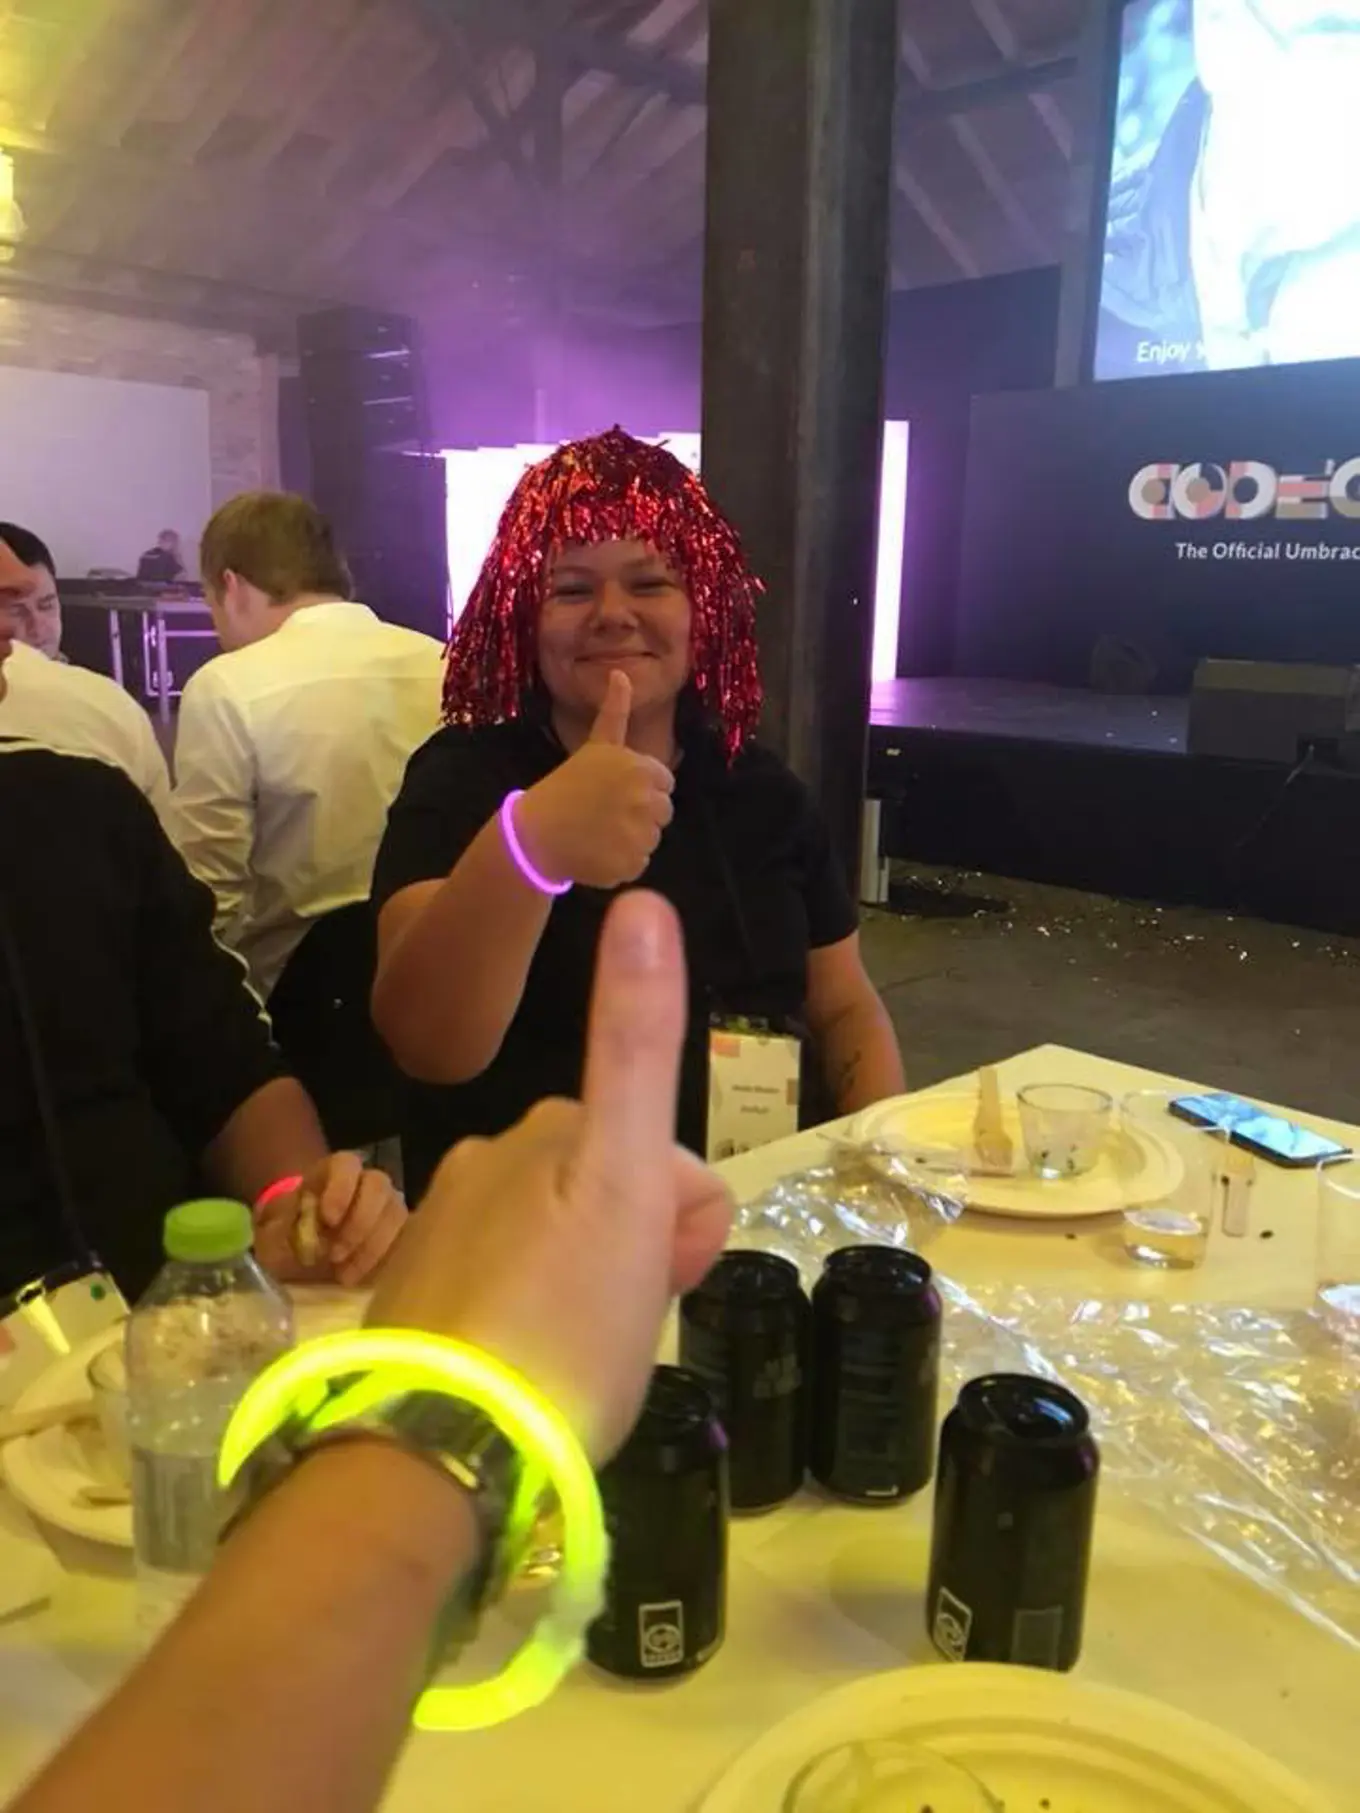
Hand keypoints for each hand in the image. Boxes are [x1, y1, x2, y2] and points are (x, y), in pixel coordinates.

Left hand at [254, 1155, 407, 1289]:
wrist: (301, 1253)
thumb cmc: (287, 1237)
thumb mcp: (273, 1233)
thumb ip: (280, 1233)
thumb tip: (293, 1242)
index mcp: (332, 1173)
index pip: (346, 1165)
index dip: (341, 1188)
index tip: (328, 1219)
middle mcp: (364, 1182)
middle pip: (379, 1185)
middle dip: (360, 1221)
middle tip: (336, 1254)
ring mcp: (386, 1206)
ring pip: (396, 1212)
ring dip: (372, 1245)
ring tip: (344, 1274)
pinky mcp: (397, 1232)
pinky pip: (404, 1239)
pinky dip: (382, 1259)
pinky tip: (357, 1277)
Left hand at [365, 891, 732, 1462]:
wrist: (445, 1447)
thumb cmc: (565, 1318)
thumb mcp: (626, 1179)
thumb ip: (635, 1040)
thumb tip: (641, 898)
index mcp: (542, 1132)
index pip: (659, 1153)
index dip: (688, 1219)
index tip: (675, 1277)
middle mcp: (485, 1165)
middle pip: (611, 1195)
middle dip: (643, 1250)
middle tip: (633, 1325)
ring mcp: (443, 1232)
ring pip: (564, 1242)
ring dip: (595, 1287)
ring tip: (587, 1360)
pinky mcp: (418, 1302)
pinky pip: (512, 1291)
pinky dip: (540, 1321)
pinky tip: (539, 1373)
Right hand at [515, 670, 674, 888]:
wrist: (537, 833)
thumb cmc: (568, 785)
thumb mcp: (596, 745)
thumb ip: (615, 712)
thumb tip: (622, 672)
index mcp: (642, 769)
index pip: (664, 783)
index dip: (641, 787)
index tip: (614, 790)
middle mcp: (647, 801)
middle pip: (663, 812)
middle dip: (640, 813)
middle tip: (605, 812)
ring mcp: (640, 835)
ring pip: (652, 839)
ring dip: (630, 838)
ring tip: (599, 831)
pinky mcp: (631, 865)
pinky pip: (638, 863)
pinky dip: (620, 862)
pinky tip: (597, 852)